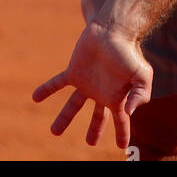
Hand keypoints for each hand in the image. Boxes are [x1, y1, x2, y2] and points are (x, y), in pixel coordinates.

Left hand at [32, 19, 152, 148]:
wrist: (113, 30)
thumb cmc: (129, 51)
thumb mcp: (142, 75)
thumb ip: (140, 95)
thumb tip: (128, 114)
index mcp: (117, 96)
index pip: (121, 121)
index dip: (122, 133)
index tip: (121, 146)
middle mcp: (101, 92)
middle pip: (97, 117)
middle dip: (95, 130)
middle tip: (90, 143)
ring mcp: (86, 82)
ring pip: (73, 105)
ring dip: (64, 118)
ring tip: (54, 132)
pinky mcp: (74, 71)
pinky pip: (58, 83)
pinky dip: (47, 90)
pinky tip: (35, 98)